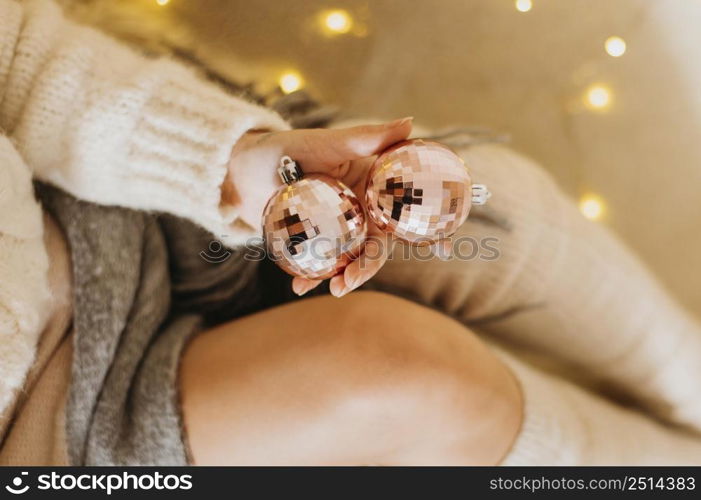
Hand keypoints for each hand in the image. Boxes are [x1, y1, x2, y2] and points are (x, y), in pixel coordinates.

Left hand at [225, 118, 413, 296]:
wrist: (241, 171)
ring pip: (352, 258)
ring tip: (334, 288)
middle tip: (356, 277)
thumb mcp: (327, 142)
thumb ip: (367, 137)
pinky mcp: (316, 244)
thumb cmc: (286, 148)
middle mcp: (361, 210)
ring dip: (346, 276)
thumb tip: (410, 122)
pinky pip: (321, 265)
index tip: (443, 247)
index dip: (427, 227)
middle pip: (378, 243)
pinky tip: (301, 287)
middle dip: (371, 264)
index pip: (406, 208)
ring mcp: (339, 229)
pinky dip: (313, 277)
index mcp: (373, 186)